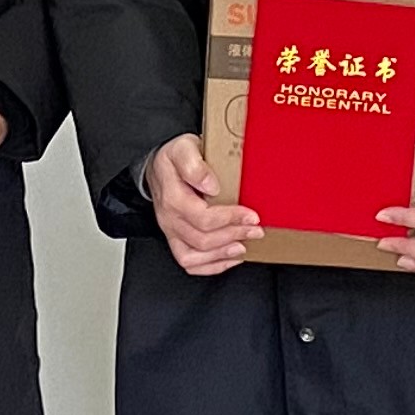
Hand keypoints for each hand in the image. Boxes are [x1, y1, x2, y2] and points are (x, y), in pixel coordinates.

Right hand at [145, 132, 258, 275]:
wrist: (159, 164)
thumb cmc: (174, 157)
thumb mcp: (184, 148)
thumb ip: (195, 165)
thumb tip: (210, 186)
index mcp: (173, 198)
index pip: (203, 218)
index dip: (231, 219)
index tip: (252, 216)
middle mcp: (169, 218)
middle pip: (202, 239)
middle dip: (234, 235)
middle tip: (256, 230)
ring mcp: (171, 231)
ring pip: (193, 256)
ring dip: (222, 255)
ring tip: (243, 246)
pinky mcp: (175, 239)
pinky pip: (188, 262)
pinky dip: (211, 266)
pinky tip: (229, 258)